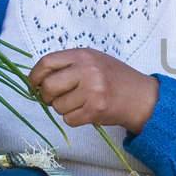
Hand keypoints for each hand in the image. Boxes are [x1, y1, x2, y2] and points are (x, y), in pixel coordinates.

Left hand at [28, 48, 158, 133]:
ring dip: (63, 109)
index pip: (47, 62)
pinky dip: (74, 119)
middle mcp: (87, 70)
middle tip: (54, 99)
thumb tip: (39, 80)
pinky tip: (86, 112)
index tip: (34, 84)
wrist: (141, 97)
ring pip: (58, 106)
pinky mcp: (95, 110)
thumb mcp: (94, 61)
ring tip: (79, 104)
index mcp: (84, 55)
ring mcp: (92, 91)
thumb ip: (69, 66)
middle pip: (49, 86)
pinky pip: (69, 119)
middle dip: (47, 96)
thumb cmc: (115, 79)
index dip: (35, 76)